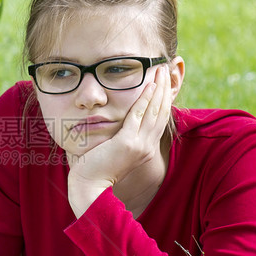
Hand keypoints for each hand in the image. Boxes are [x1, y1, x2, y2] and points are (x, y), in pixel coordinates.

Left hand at [67, 66, 171, 216]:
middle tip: (165, 68)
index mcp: (144, 148)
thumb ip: (119, 137)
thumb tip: (115, 123)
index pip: (158, 119)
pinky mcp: (128, 143)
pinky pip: (139, 115)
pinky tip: (149, 85)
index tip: (164, 82)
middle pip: (161, 112)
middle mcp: (146, 146)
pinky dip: (145, 99)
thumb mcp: (113, 150)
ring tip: (160, 70)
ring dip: (158, 88)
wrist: (89, 187)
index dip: (163, 98)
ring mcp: (139, 145)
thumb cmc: (95, 170)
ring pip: (154, 111)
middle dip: (164, 88)